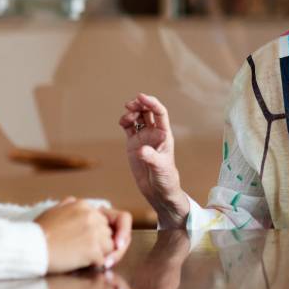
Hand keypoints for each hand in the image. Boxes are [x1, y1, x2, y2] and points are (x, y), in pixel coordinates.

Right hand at [34, 199, 119, 272]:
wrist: (32, 247)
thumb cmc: (38, 232)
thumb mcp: (52, 210)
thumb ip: (67, 205)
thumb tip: (73, 201)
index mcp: (83, 206)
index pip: (100, 220)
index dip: (92, 232)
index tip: (81, 239)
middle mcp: (91, 216)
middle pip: (107, 232)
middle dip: (98, 242)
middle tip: (82, 250)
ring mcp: (94, 233)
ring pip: (109, 246)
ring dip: (98, 253)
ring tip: (82, 257)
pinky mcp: (93, 249)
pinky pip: (103, 259)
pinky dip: (94, 264)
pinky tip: (81, 263)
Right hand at [119, 93, 190, 224]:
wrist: (158, 191)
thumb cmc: (165, 179)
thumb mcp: (160, 168)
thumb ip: (151, 157)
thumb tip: (141, 149)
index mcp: (164, 135)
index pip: (160, 113)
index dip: (152, 103)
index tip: (141, 97)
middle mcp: (154, 134)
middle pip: (148, 111)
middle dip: (140, 104)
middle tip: (130, 105)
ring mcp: (144, 138)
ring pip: (138, 117)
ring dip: (132, 112)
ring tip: (126, 118)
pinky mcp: (134, 144)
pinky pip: (129, 128)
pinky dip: (125, 121)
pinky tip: (122, 122)